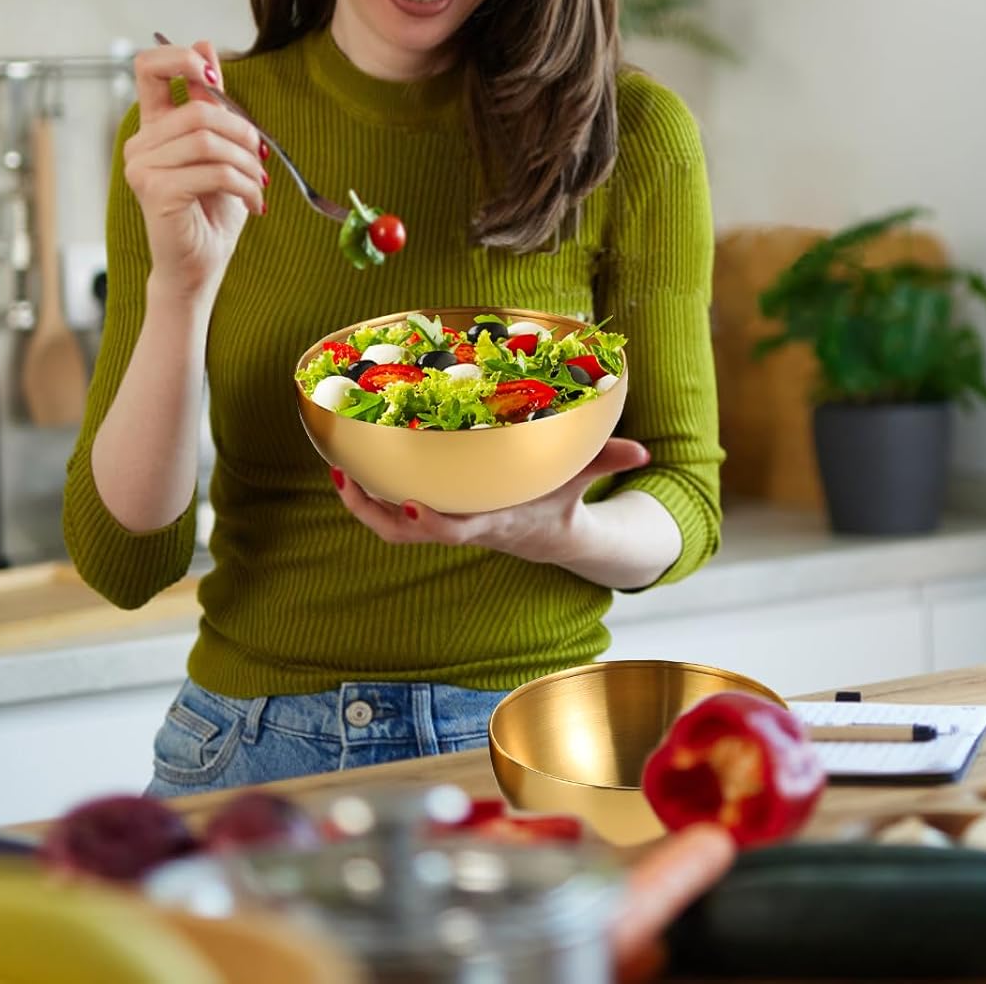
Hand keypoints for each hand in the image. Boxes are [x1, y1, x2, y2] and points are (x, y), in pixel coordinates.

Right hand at [123, 41, 267, 301]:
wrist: (202, 264)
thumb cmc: (212, 209)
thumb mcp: (221, 148)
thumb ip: (212, 102)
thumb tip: (206, 44)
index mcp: (154, 126)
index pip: (147, 67)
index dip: (180, 58)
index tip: (211, 73)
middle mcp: (139, 142)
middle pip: (199, 109)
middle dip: (243, 132)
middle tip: (262, 159)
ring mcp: (141, 166)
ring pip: (209, 140)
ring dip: (247, 162)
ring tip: (261, 184)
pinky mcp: (154, 190)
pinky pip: (213, 171)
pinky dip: (245, 185)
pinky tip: (256, 203)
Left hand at [330, 437, 652, 564]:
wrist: (548, 535)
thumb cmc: (560, 501)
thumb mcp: (582, 481)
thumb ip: (607, 461)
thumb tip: (643, 450)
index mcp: (494, 521)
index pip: (459, 529)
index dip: (434, 520)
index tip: (414, 501)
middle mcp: (464, 526)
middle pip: (413, 530)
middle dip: (381, 510)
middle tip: (354, 476)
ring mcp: (447, 525)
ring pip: (394, 529)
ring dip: (364, 506)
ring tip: (342, 471)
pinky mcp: (435, 518)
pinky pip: (393, 519)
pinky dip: (369, 502)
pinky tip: (350, 473)